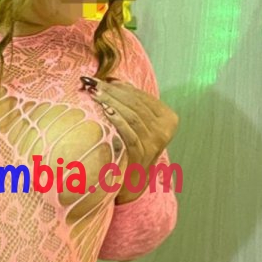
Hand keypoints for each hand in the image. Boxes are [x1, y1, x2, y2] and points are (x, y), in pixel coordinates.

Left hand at [89, 78, 178, 203]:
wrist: (133, 182)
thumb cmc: (133, 148)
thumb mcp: (139, 123)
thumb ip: (133, 102)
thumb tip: (114, 80)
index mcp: (168, 118)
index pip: (142, 97)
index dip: (121, 87)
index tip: (101, 79)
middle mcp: (165, 130)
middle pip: (136, 105)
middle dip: (113, 92)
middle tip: (92, 83)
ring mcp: (156, 143)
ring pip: (132, 116)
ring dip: (111, 102)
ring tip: (94, 94)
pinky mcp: (143, 155)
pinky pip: (129, 134)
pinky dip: (118, 121)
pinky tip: (105, 112)